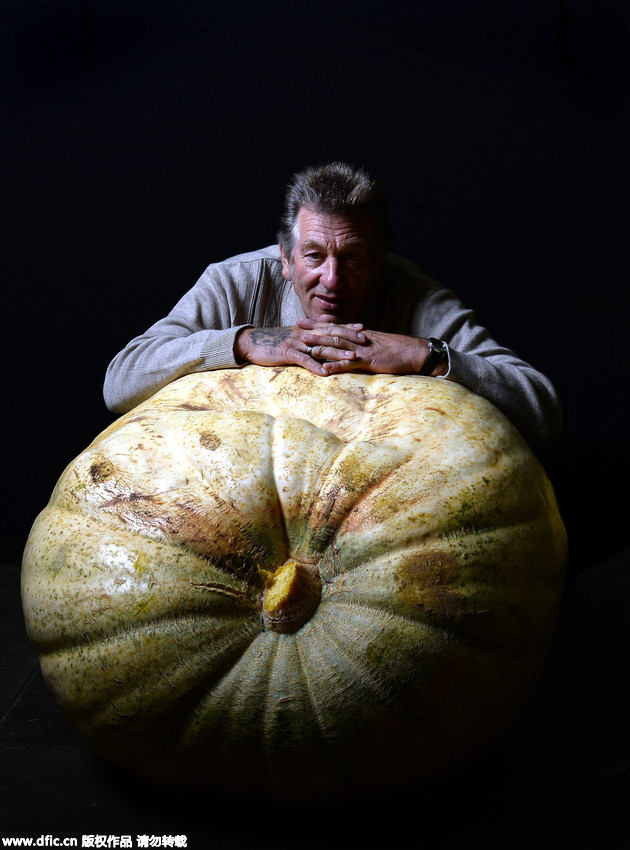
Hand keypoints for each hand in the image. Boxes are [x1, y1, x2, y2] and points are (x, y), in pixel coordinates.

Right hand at [235, 323, 363, 376]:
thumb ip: (308, 338)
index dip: (346, 327)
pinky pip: (303, 360)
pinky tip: (325, 373)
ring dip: (337, 354)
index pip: (330, 327)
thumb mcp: (294, 338)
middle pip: (330, 334)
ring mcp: (296, 343)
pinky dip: (315, 366)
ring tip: (352, 359)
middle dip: (348, 338)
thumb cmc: (274, 342)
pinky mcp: (287, 353)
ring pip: (321, 347)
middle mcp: (305, 334)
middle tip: (365, 341)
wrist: (253, 342)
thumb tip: (322, 341)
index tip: (362, 329)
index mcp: (307, 330)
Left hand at [298, 326, 446, 376]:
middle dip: (313, 330)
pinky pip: (350, 364)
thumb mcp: (378, 344)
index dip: (318, 324)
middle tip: (295, 328)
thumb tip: (350, 346)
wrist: (415, 352)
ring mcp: (364, 349)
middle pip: (333, 332)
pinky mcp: (370, 361)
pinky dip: (336, 365)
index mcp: (360, 335)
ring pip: (338, 345)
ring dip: (320, 345)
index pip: (335, 327)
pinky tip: (324, 368)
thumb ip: (363, 344)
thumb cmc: (398, 350)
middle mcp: (359, 339)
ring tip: (304, 345)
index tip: (303, 322)